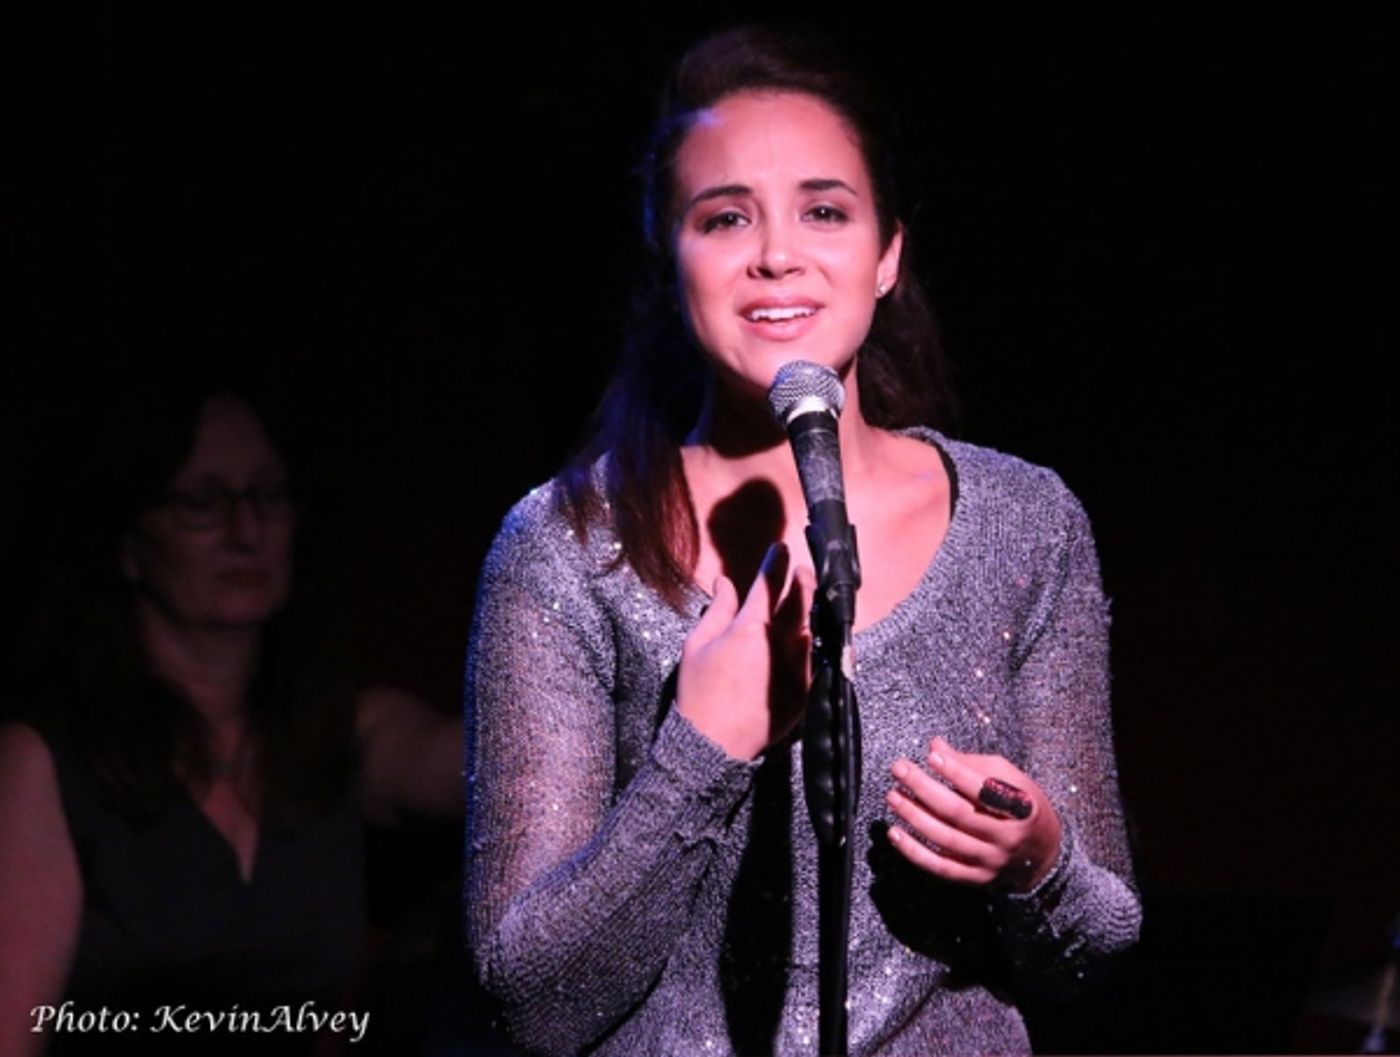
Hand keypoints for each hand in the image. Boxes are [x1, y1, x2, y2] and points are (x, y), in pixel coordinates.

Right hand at [676, 542, 813, 759]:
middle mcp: (780, 643)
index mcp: (750, 628)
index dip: (776, 561)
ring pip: (812, 626)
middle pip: (801, 599)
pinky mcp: (806, 687)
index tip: (780, 548)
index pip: (769, 583)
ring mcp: (797, 666)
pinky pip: (815, 656)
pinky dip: (813, 641)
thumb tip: (725, 582)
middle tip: (801, 569)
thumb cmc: (699, 696)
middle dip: (803, 578)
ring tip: (808, 598)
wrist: (714, 746)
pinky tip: (809, 635)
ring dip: (811, 609)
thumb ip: (718, 610)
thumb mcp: (697, 646)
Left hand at [885, 737, 1062, 892]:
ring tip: (893, 796)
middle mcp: (1007, 837)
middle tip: (900, 769)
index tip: (932, 755)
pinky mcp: (976, 878)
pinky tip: (895, 833)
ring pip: (946, 839)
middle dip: (924, 788)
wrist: (1044, 855)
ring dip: (914, 816)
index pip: (985, 789)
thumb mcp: (1011, 780)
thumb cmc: (1023, 807)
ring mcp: (991, 861)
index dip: (957, 772)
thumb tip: (936, 746)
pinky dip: (914, 852)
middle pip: (959, 813)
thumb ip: (973, 764)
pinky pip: (940, 867)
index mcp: (1022, 808)